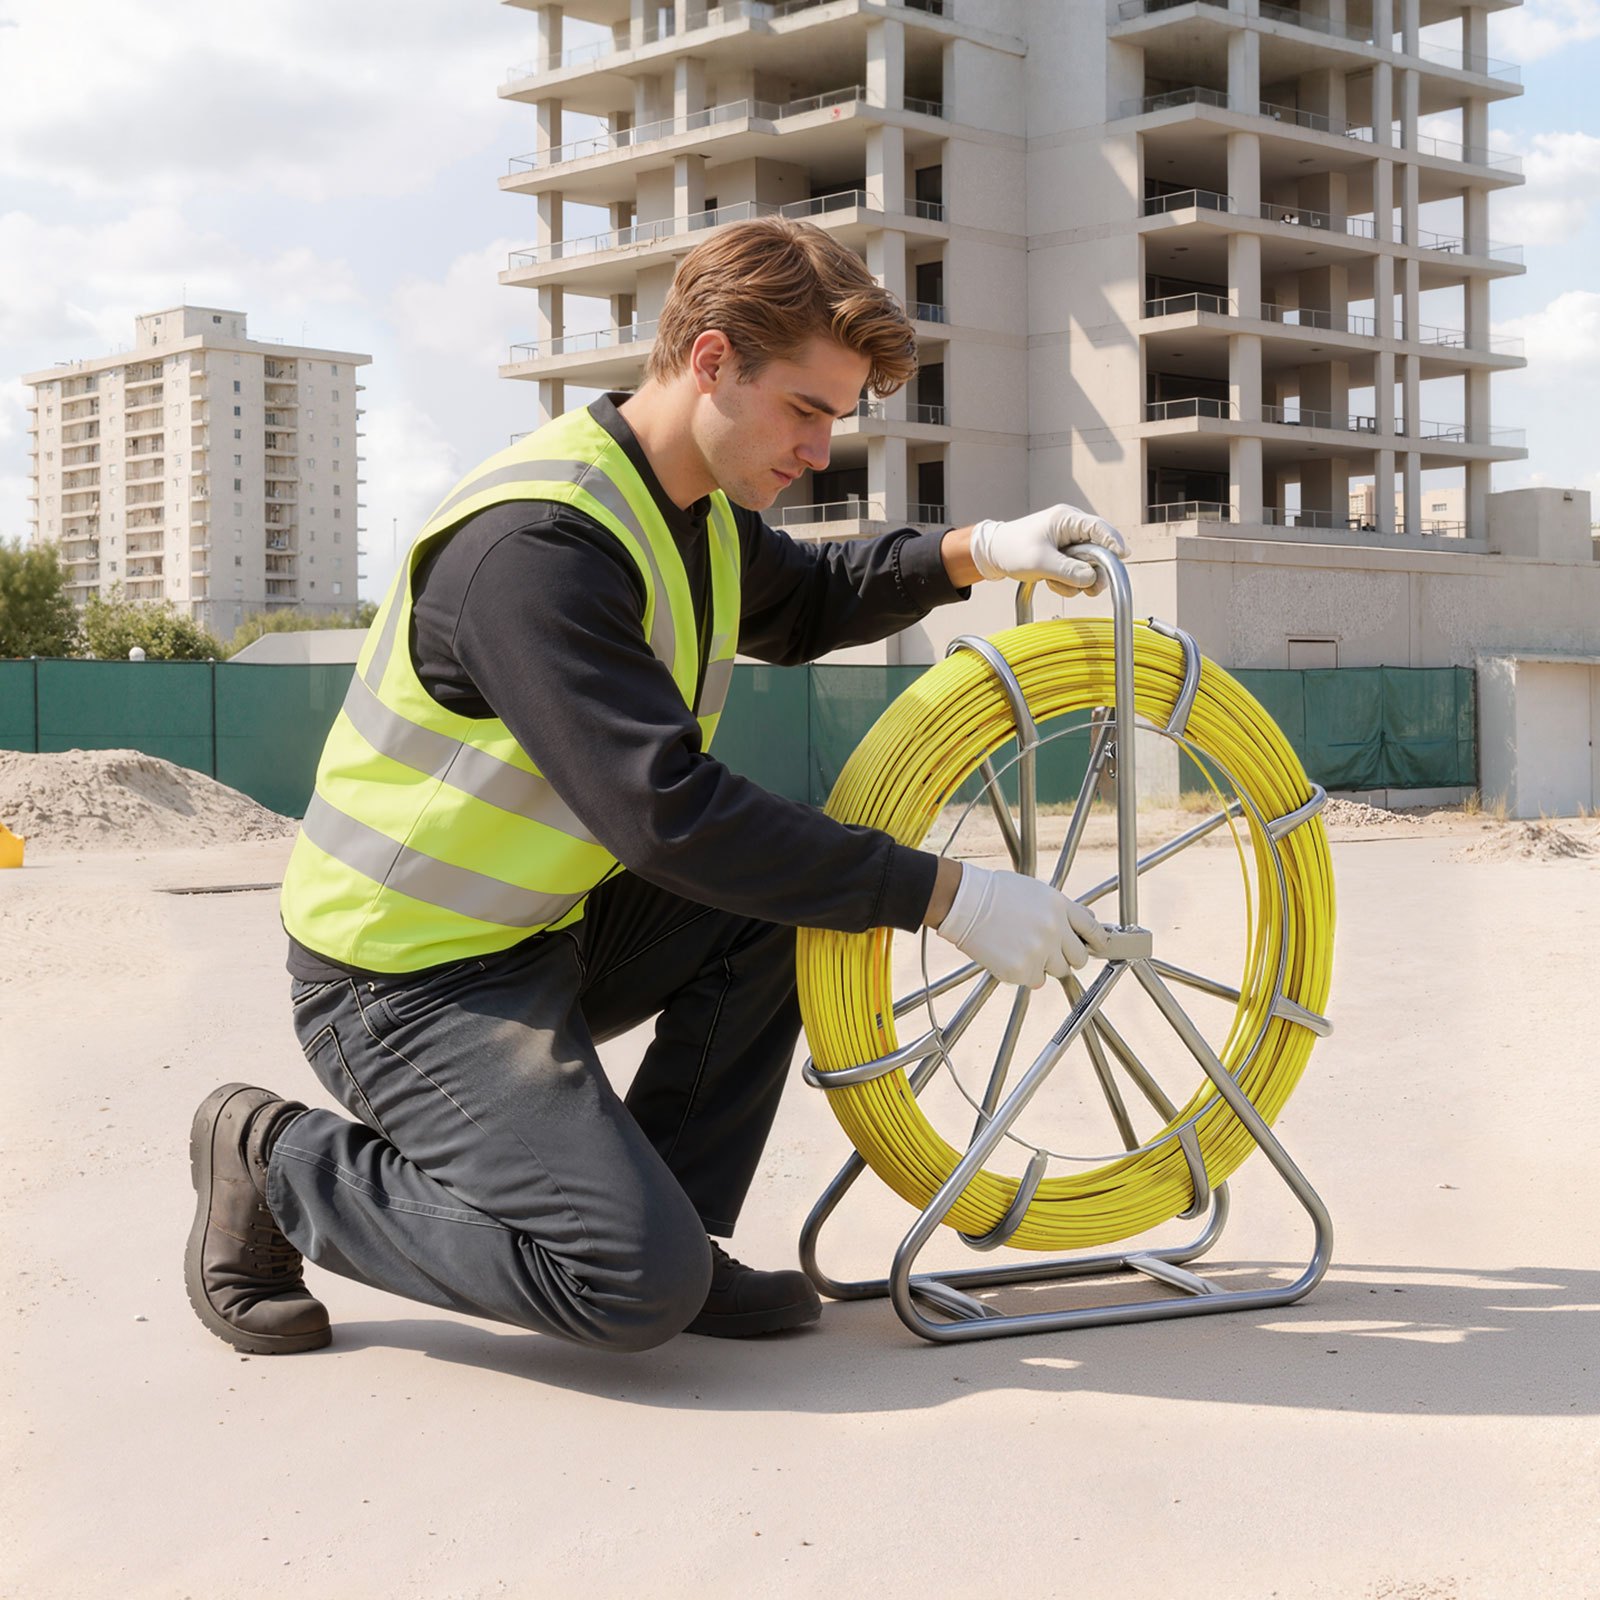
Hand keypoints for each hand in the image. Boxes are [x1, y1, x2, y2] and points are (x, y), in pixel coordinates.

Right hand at [934, 863, 1108, 988]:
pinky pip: (1036, 980)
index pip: (1092, 929)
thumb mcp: (1037, 891)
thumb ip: (1063, 909)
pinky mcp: (1021, 970)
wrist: (965, 903)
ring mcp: (1038, 952)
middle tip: (1051, 951)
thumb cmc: (997, 894)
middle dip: (1068, 956)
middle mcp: (1053, 930)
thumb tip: (1087, 921)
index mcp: (1059, 907)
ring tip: (1024, 949)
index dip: (1097, 941)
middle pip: (1079, 958)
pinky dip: (1026, 973)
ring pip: (1058, 971)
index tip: (1097, 947)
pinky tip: (1011, 955)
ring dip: (1046, 964)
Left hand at [968, 504, 1127, 595]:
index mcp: (1066, 520)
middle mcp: (1070, 529)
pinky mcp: (1063, 558)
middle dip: (1091, 572)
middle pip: (1098, 552)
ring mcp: (1067, 544)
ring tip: (1053, 581)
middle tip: (1089, 588)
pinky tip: (1049, 581)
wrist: (991, 554)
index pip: (1099, 528)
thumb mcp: (1040, 562)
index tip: (1123, 556)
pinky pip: (1075, 574)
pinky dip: (1065, 582)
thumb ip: (1068, 571)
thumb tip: (1092, 579)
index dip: (1114, 542)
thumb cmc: (1011, 549)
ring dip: (1074, 581)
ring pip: (1087, 567)